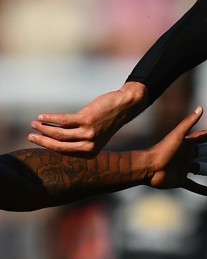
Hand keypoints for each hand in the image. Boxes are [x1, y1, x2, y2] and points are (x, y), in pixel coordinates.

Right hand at [28, 82, 147, 156]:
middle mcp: (89, 145)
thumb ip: (76, 139)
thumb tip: (51, 138)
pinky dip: (50, 118)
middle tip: (30, 136)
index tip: (37, 140)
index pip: (63, 152)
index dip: (48, 146)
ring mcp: (88, 133)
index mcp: (89, 152)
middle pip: (58, 145)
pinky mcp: (87, 120)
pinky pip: (62, 120)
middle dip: (42, 141)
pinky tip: (42, 116)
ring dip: (44, 128)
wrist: (124, 106)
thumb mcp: (93, 135)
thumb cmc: (106, 120)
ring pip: (59, 133)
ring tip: (34, 123)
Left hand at [146, 107, 206, 196]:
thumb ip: (189, 122)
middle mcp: (187, 155)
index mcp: (188, 143)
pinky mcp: (179, 180)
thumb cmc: (162, 151)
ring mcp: (184, 168)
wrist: (147, 168)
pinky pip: (193, 185)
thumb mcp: (178, 135)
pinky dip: (203, 189)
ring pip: (204, 169)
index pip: (206, 136)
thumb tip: (201, 108)